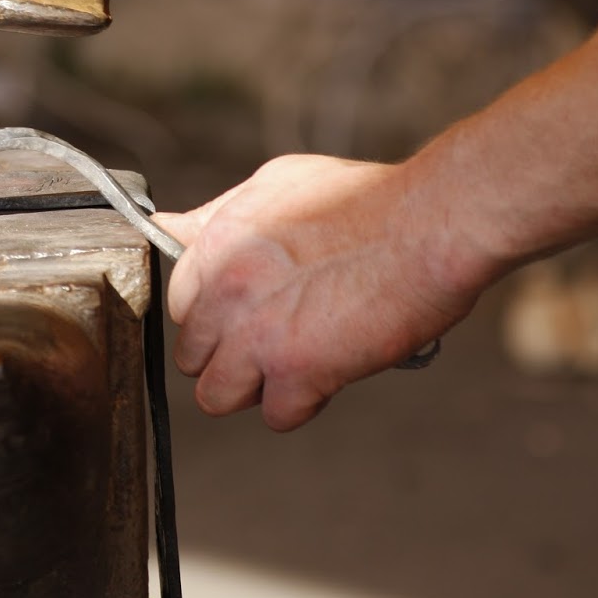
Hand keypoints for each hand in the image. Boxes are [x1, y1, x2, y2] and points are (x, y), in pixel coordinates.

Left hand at [157, 152, 477, 431]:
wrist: (429, 224)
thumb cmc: (367, 198)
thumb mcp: (278, 183)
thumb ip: (219, 215)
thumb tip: (169, 225)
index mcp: (216, 245)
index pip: (179, 306)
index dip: (215, 315)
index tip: (242, 315)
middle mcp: (226, 291)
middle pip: (193, 355)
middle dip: (228, 354)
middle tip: (272, 341)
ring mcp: (256, 335)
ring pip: (216, 396)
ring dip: (253, 388)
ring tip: (291, 367)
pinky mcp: (297, 371)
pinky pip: (276, 415)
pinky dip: (303, 404)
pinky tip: (328, 376)